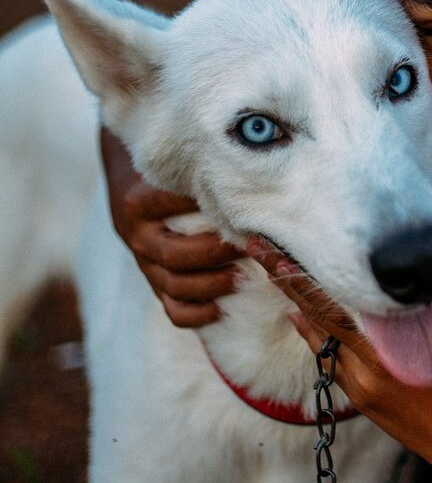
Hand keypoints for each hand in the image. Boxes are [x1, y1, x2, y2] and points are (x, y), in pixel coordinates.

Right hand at [100, 126, 243, 326]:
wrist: (131, 187)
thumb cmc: (166, 174)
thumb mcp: (171, 167)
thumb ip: (198, 172)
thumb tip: (248, 174)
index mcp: (138, 204)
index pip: (168, 207)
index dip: (202, 207)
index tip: (237, 206)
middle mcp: (137, 236)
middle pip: (174, 254)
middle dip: (215, 253)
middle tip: (249, 245)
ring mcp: (143, 263)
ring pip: (173, 285)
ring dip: (210, 285)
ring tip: (242, 276)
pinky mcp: (153, 282)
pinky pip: (170, 309)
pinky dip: (194, 314)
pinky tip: (220, 309)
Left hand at [246, 235, 431, 482]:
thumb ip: (420, 295)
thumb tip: (394, 270)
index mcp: (391, 340)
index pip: (335, 296)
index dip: (301, 270)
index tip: (276, 244)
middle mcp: (368, 363)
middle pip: (316, 312)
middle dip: (288, 279)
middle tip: (259, 248)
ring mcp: (360, 385)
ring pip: (319, 336)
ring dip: (300, 304)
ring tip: (276, 272)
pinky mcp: (360, 400)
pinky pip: (330, 359)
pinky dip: (316, 333)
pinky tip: (303, 315)